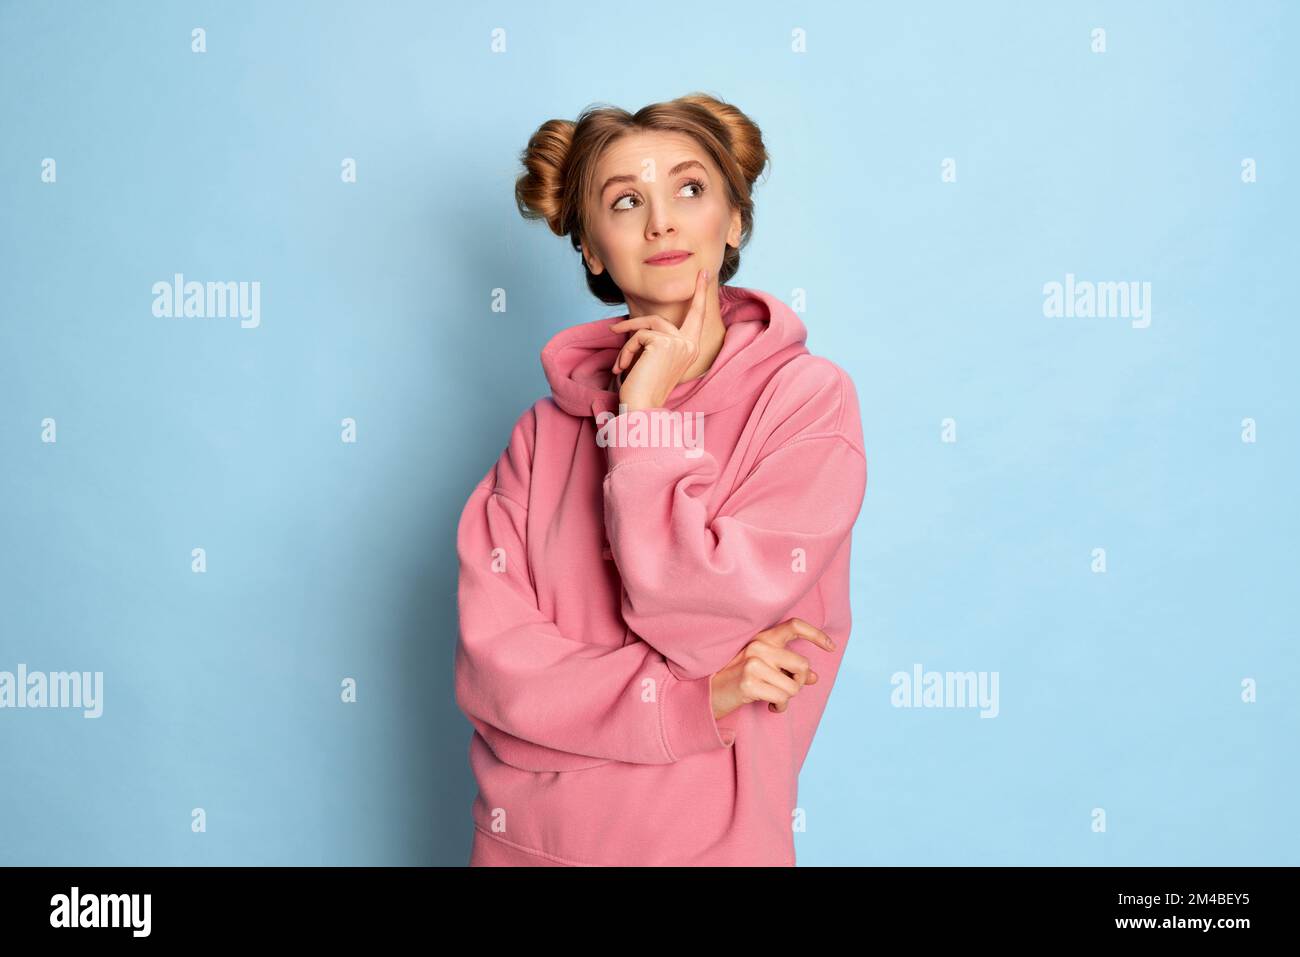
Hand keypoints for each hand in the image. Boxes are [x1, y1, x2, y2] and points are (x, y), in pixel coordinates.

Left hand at [609, 267, 709, 411]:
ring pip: (646, 327)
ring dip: (627, 344)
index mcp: (690, 350)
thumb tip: (639, 327)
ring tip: (619, 365)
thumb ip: (656, 342)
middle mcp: (689, 345)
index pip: (696, 317)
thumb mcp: (654, 362)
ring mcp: (679, 343)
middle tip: (623, 324)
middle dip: (639, 321)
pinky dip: (626, 351)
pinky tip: (624, 368)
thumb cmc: (645, 390)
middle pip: (660, 320)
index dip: (700, 294)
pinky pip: (638, 336)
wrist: (642, 408)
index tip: (703, 273)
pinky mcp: (665, 342)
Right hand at [708, 618, 836, 720]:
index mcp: (763, 637)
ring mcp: (753, 663)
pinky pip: (782, 699)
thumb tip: (814, 677)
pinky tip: (769, 706)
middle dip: (799, 682)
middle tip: (786, 689)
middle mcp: (759, 646)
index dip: (816, 635)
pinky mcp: (749, 683)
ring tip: (773, 700)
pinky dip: (780, 707)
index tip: (831, 647)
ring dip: (787, 698)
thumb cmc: (738, 679)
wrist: (707, 693)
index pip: (794, 626)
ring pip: (794, 686)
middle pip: (802, 664)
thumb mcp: (764, 668)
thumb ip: (788, 669)